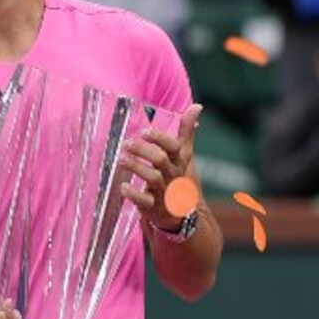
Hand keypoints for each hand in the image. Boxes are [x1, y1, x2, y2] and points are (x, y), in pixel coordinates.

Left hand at [120, 104, 201, 231]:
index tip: (144, 131)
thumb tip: (197, 106)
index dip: (159, 139)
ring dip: (136, 167)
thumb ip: (186, 131)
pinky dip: (134, 194)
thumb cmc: (176, 176)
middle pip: (161, 161)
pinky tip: (123, 186)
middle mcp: (173, 176)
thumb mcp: (182, 154)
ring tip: (121, 159)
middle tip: (126, 144)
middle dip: (143, 151)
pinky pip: (145, 202)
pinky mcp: (154, 208)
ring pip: (153, 179)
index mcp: (178, 161)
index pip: (173, 147)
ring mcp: (164, 192)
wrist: (181, 212)